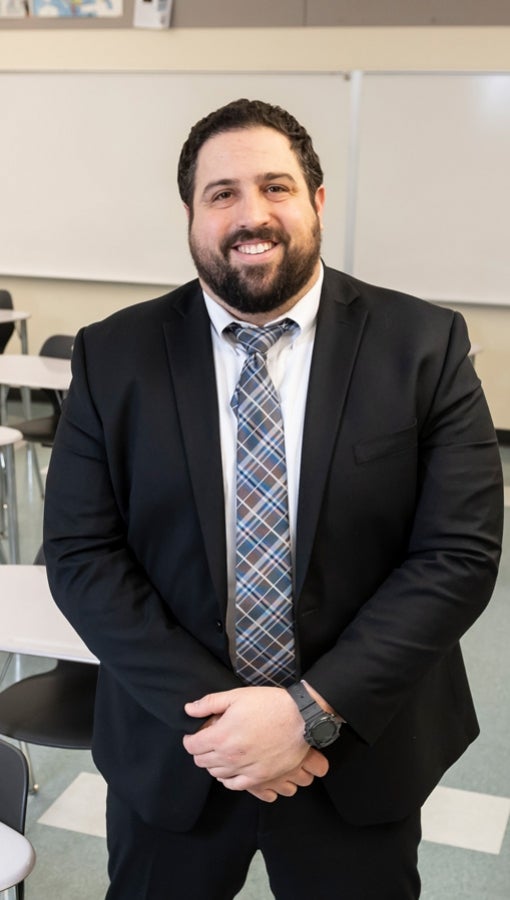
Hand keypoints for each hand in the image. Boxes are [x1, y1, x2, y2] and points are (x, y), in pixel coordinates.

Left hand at [183, 686, 328, 791]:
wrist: (300, 719)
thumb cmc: (269, 704)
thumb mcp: (237, 696)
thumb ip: (209, 703)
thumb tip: (188, 709)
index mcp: (221, 736)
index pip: (192, 746)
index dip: (190, 739)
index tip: (194, 734)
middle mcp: (229, 756)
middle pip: (201, 761)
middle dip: (200, 750)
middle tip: (208, 741)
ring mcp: (244, 769)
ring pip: (216, 773)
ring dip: (213, 763)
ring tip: (220, 752)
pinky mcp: (258, 778)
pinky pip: (234, 785)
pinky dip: (228, 779)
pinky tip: (231, 769)